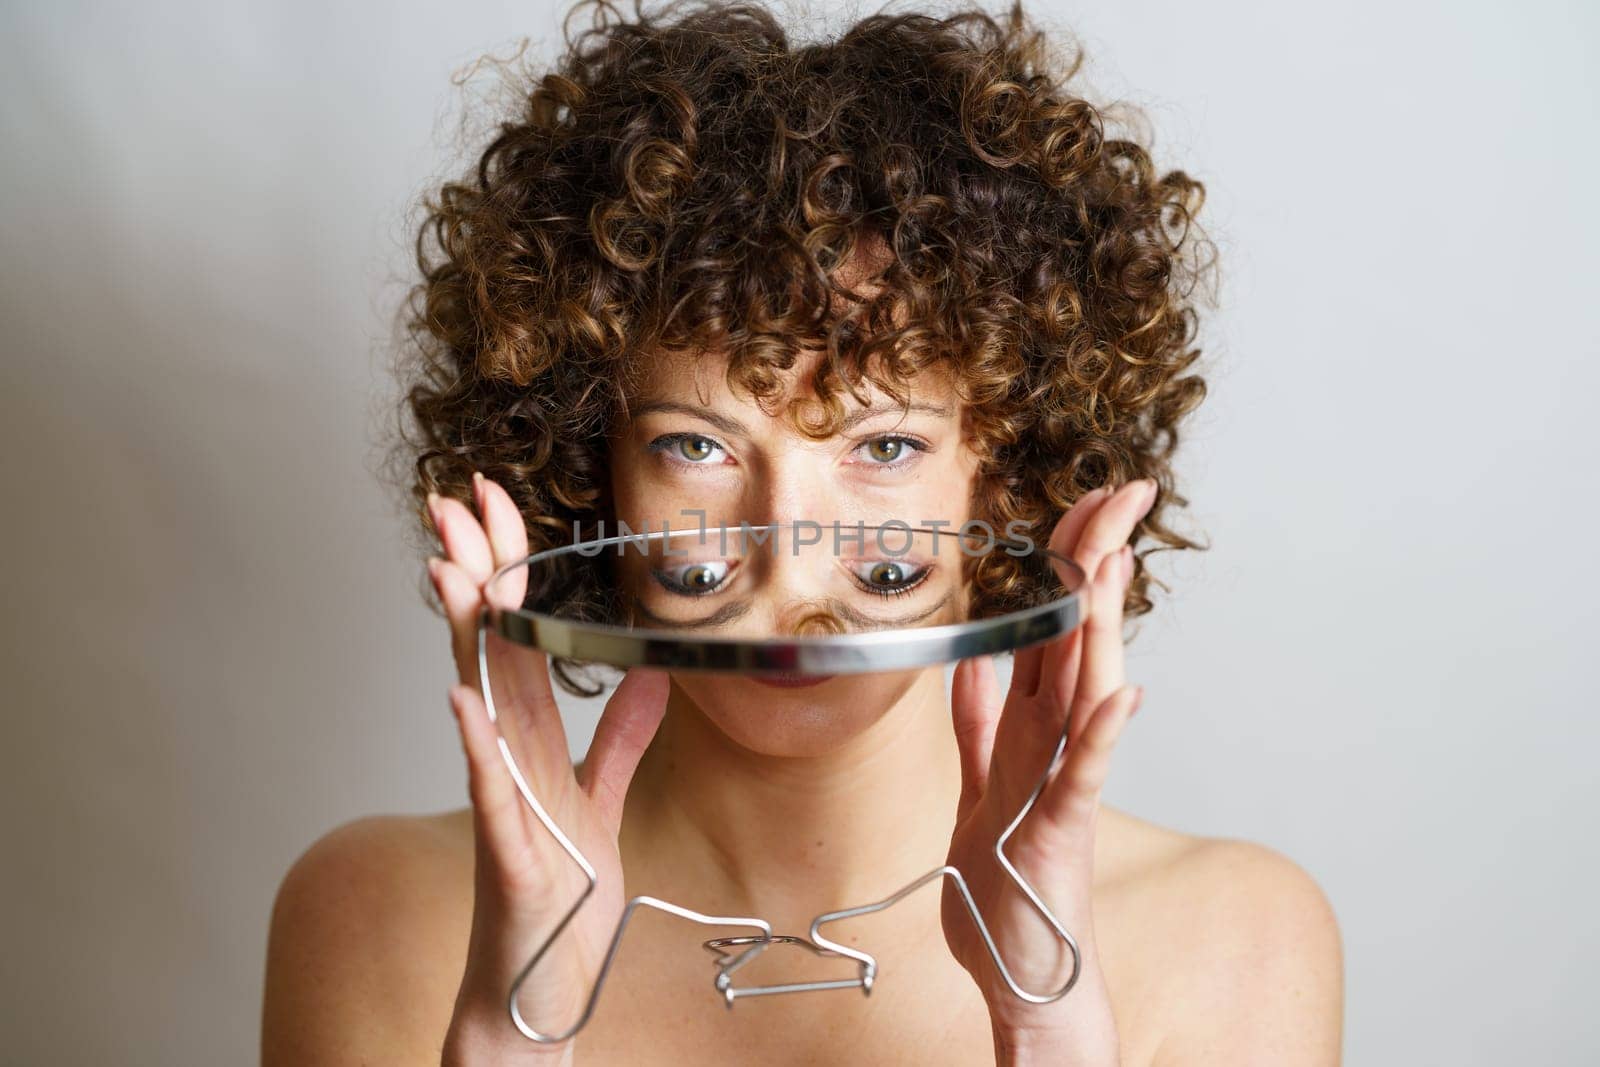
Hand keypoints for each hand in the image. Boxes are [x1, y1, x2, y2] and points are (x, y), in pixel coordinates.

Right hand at [427, 473, 670, 1063]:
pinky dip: (478, 745)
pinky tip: (462, 699)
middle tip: (454, 499)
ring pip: (478, 701)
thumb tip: (652, 673)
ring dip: (464, 635)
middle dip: (474, 570)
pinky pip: (492, 789)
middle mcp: (508, 758)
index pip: (517, 635)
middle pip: (487, 646)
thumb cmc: (563, 901)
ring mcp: (502, 800)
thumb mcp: (602, 802)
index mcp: (531, 742)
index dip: (509, 566)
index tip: (501, 504)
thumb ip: (620, 736)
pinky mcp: (511, 851)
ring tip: (450, 569)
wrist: (541, 988)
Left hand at [942, 478, 1155, 1065]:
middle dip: (1096, 563)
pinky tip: (1122, 694)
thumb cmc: (1004, 885)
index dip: (1065, 560)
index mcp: (1030, 728)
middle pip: (1079, 637)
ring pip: (1084, 690)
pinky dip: (1102, 735)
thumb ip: (980, 723)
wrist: (1019, 972)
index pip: (1051, 624)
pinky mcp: (1059, 832)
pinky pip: (1083, 776)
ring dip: (1101, 626)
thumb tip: (975, 659)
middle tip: (1126, 494)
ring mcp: (1062, 785)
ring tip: (1115, 563)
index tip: (1088, 501)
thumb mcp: (978, 787)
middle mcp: (1056, 745)